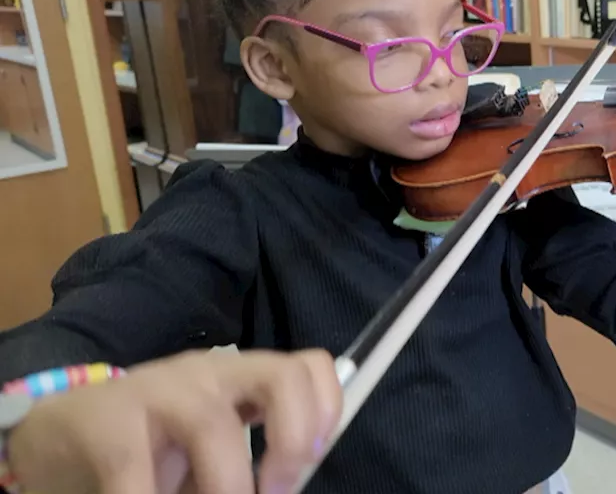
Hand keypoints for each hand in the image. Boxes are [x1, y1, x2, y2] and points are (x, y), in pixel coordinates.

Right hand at [7, 348, 341, 493]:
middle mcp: (208, 373)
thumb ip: (250, 465)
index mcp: (241, 378)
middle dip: (292, 438)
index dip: (327, 407)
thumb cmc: (148, 448)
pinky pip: (133, 464)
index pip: (307, 366)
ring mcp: (156, 388)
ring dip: (227, 483)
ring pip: (212, 423)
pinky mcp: (104, 418)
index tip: (314, 459)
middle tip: (277, 492)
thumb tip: (285, 491)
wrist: (56, 436)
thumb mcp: (209, 453)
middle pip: (279, 374)